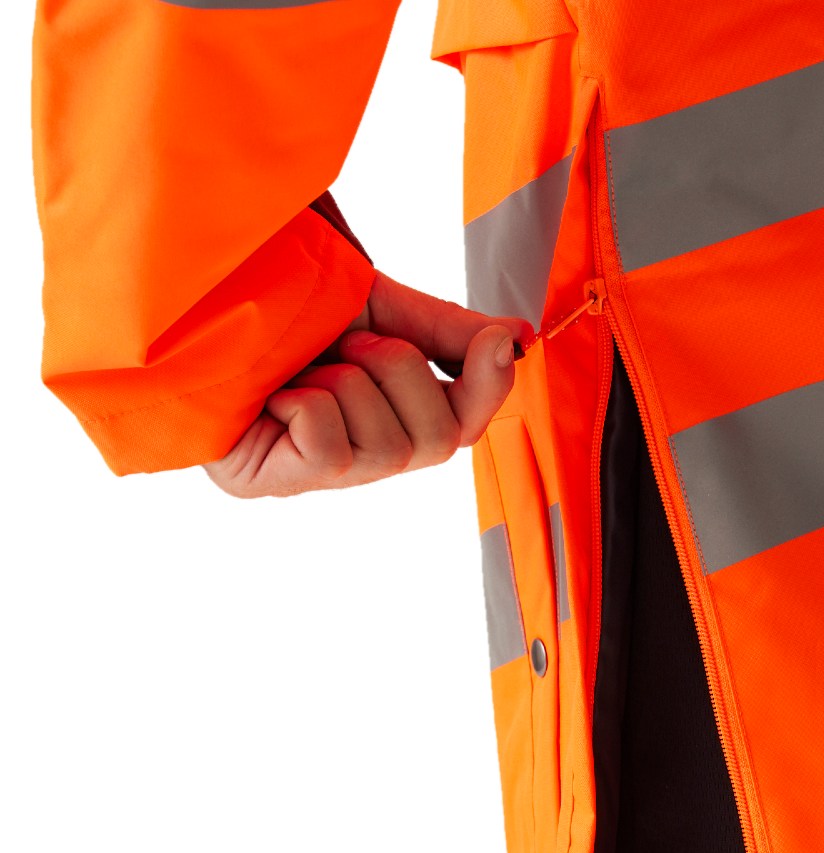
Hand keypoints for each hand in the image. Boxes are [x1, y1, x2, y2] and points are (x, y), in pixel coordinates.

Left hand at [202, 272, 532, 497]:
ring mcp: (313, 474)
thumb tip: (519, 340)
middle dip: (400, 373)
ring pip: (388, 448)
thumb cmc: (280, 301)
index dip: (487, 391)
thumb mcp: (377, 306)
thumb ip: (447, 330)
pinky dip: (310, 406)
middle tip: (349, 343)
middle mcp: (357, 454)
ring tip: (305, 365)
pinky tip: (274, 393)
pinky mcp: (271, 482)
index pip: (463, 426)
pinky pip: (334, 452)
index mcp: (386, 413)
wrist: (195, 290)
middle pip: (437, 444)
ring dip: (350, 385)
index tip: (498, 345)